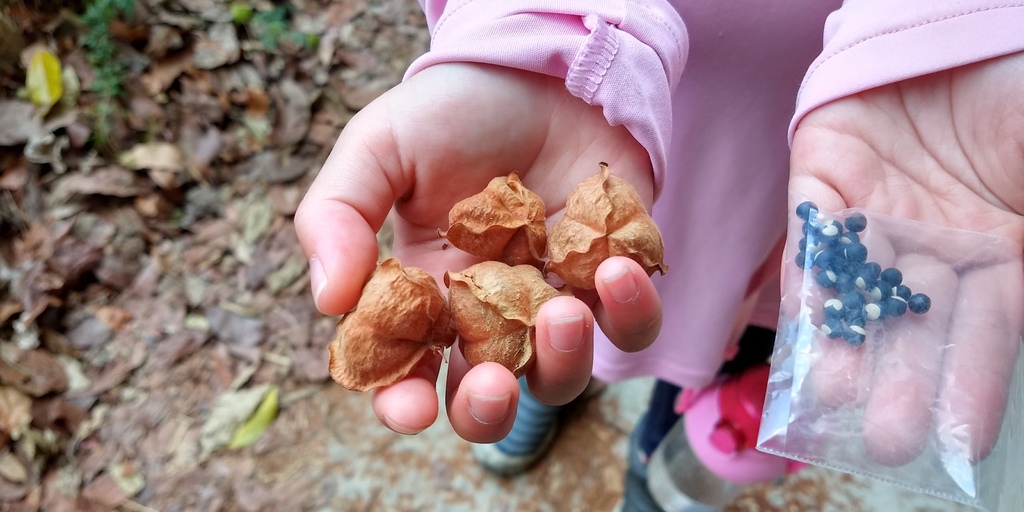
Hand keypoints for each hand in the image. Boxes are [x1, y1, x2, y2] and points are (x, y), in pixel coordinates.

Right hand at [295, 63, 662, 441]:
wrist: (541, 63)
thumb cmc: (453, 107)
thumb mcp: (377, 148)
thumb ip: (337, 216)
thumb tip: (329, 301)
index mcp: (425, 292)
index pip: (408, 372)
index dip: (403, 402)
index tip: (410, 408)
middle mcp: (489, 310)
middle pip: (488, 398)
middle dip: (488, 410)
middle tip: (493, 386)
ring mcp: (554, 297)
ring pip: (562, 377)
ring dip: (563, 360)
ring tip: (563, 311)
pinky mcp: (614, 274)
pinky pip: (632, 325)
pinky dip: (631, 312)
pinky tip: (616, 270)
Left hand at [789, 52, 1023, 464]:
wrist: (961, 30)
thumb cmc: (1021, 99)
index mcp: (1001, 256)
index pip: (987, 336)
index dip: (973, 387)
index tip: (961, 443)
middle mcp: (934, 250)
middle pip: (914, 328)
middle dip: (900, 382)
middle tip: (883, 439)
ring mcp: (877, 220)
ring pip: (856, 294)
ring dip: (843, 346)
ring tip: (832, 395)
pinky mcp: (825, 187)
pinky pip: (812, 240)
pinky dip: (806, 281)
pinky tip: (801, 327)